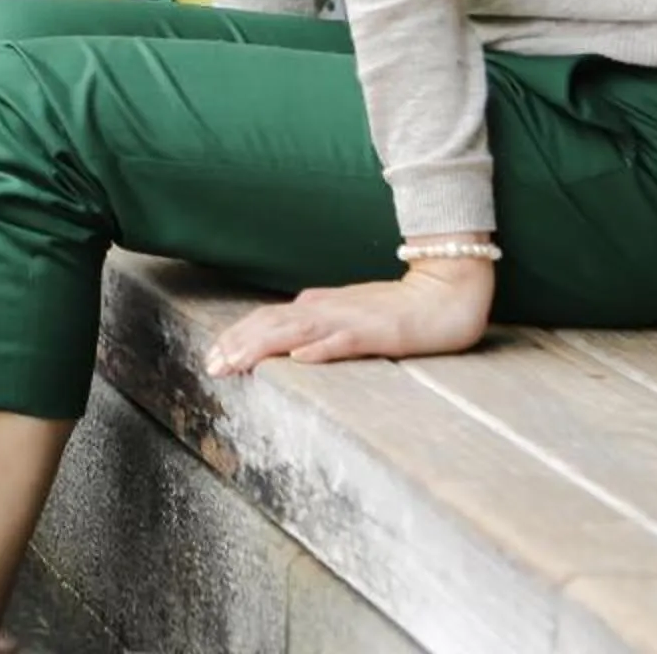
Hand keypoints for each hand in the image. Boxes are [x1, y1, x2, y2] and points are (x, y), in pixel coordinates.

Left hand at [203, 258, 493, 375]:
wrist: (446, 292)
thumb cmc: (398, 308)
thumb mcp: (349, 315)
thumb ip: (319, 323)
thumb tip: (288, 341)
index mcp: (318, 305)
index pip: (266, 319)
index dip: (236, 336)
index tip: (212, 356)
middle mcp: (326, 308)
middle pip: (271, 323)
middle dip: (237, 344)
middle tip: (210, 365)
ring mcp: (350, 319)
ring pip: (297, 331)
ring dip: (263, 346)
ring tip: (236, 363)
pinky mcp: (378, 332)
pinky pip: (343, 341)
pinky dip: (319, 349)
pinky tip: (299, 359)